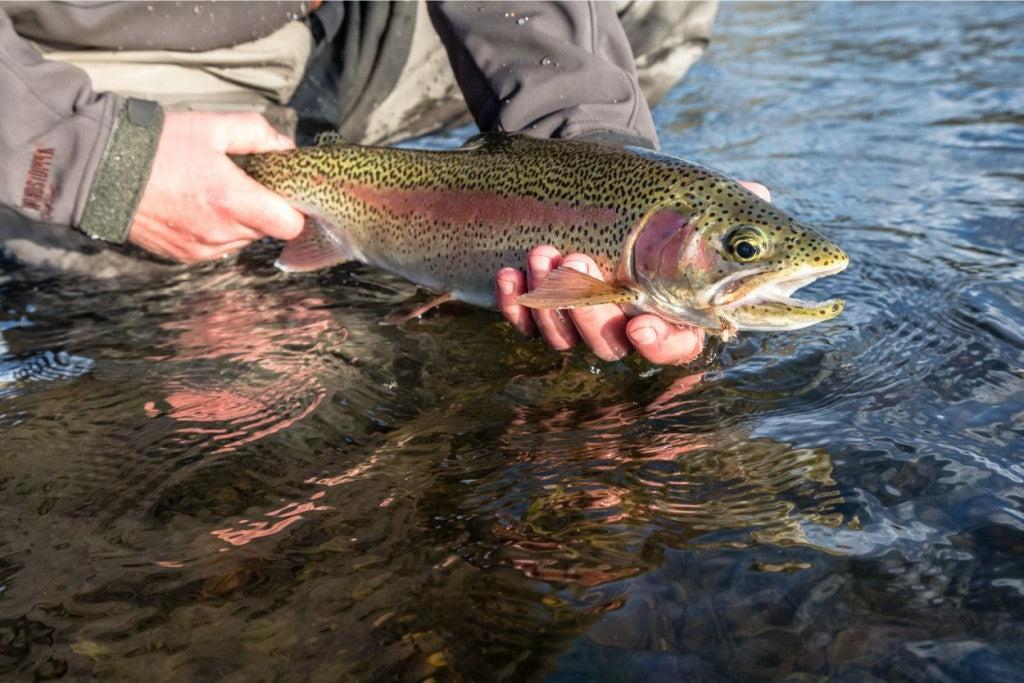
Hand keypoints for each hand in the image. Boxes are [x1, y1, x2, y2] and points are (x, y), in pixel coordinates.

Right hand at [129, 112, 304, 262]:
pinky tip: (195, 205)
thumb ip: (258, 134)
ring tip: (213, 191)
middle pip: (267, 231)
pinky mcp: (184, 256)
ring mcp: (202, 249)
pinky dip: (216, 230)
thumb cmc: (158, 145)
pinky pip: (217, 247)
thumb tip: (285, 148)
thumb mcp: (213, 125)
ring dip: (239, 220)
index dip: (293, 208)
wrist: (100, 171)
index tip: (282, 191)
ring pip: (242, 240)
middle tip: (243, 182)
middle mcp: (221, 233)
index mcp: (234, 202)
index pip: (291, 225)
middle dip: (263, 208)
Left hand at [496, 181, 770, 364]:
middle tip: (576, 259)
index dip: (657, 344)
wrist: (605, 191)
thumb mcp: (693, 202)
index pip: (673, 345)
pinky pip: (525, 324)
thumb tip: (759, 194)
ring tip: (543, 252)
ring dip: (550, 300)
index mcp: (671, 310)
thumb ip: (726, 207)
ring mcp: (581, 322)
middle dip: (589, 310)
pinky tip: (510, 273)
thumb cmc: (659, 206)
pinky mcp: (541, 312)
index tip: (639, 325)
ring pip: (565, 337)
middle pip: (610, 345)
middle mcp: (625, 324)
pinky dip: (514, 302)